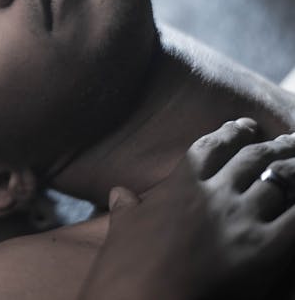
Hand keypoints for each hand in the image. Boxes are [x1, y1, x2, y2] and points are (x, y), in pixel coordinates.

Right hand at [79, 118, 294, 299]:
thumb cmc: (128, 270)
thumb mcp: (122, 232)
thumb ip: (126, 209)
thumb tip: (118, 194)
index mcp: (179, 184)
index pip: (211, 147)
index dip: (230, 133)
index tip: (243, 127)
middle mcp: (213, 193)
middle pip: (251, 159)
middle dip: (271, 147)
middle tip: (286, 141)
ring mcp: (239, 218)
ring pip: (278, 182)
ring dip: (293, 171)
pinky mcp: (263, 249)